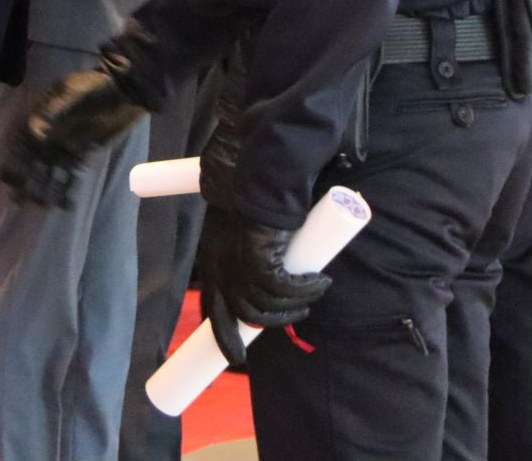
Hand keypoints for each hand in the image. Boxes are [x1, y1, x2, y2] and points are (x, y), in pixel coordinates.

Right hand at [0, 58, 148, 207]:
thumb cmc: (95, 88)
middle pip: (31, 162)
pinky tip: (66, 206)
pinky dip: (67, 190)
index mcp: (41, 117)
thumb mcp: (72, 94)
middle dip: (25, 182)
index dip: (13, 160)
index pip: (21, 142)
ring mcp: (63, 146)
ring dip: (45, 190)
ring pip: (49, 172)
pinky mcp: (80, 154)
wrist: (125, 91)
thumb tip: (35, 134)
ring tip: (44, 207)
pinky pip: (70, 176)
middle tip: (20, 203)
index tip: (9, 180)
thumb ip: (53, 113)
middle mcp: (48, 134)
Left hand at [197, 205, 331, 365]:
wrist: (255, 174)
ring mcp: (237, 264)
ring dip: (293, 306)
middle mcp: (221, 266)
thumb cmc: (250, 197)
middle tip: (297, 317)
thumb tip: (270, 281)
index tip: (233, 358)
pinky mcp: (258, 258)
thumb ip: (249, 256)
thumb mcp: (241, 232)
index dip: (222, 335)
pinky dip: (304, 289)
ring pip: (265, 306)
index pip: (212, 309)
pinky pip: (283, 288)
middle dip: (268, 326)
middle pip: (239, 315)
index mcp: (212, 261)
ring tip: (313, 294)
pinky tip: (319, 281)